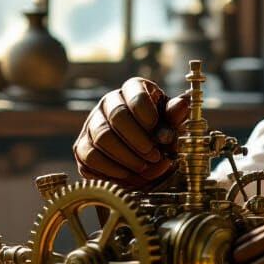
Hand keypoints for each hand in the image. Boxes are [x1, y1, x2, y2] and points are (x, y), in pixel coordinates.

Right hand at [73, 77, 189, 188]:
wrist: (144, 153)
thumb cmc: (160, 131)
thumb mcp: (172, 123)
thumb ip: (175, 115)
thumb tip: (182, 104)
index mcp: (133, 89)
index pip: (136, 96)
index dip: (149, 117)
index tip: (163, 136)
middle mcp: (108, 102)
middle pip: (117, 117)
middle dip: (139, 141)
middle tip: (155, 156)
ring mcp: (91, 124)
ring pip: (102, 138)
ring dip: (127, 157)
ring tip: (145, 167)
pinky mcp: (81, 147)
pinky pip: (90, 157)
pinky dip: (111, 169)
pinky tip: (128, 174)